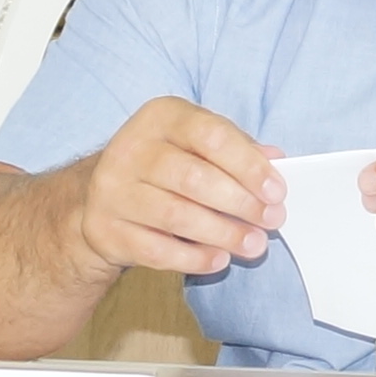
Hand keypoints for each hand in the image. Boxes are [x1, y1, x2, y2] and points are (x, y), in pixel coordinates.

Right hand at [73, 98, 283, 281]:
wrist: (99, 196)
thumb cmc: (163, 166)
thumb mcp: (195, 144)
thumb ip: (234, 148)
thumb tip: (275, 160)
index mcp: (161, 117)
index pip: (211, 135)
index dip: (248, 165)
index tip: (276, 192)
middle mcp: (131, 149)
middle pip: (194, 178)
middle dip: (240, 203)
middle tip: (271, 221)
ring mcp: (113, 190)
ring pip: (175, 216)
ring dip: (222, 234)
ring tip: (252, 244)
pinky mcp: (104, 228)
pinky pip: (155, 250)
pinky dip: (193, 259)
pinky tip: (218, 259)